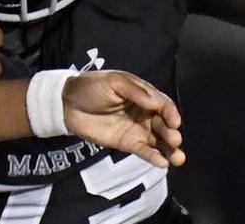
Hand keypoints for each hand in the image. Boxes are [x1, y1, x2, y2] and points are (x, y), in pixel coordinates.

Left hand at [62, 71, 184, 168]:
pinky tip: (163, 164)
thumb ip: (135, 91)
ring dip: (170, 149)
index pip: (163, 104)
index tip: (174, 121)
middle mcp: (144, 113)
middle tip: (175, 139)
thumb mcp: (113, 82)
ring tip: (178, 158)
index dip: (170, 113)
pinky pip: (144, 151)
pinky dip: (154, 157)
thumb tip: (156, 102)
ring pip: (158, 140)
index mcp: (142, 95)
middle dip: (172, 132)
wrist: (67, 104)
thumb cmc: (90, 88)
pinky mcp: (127, 143)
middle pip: (163, 124)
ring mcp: (137, 129)